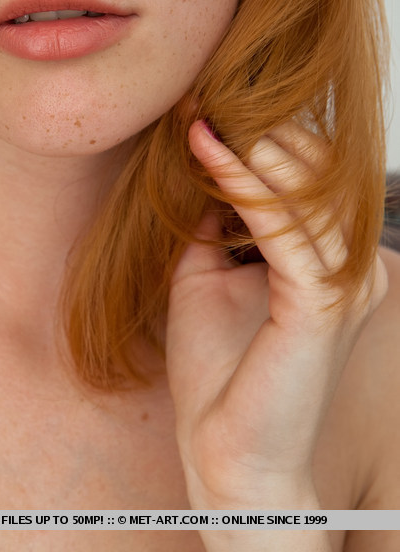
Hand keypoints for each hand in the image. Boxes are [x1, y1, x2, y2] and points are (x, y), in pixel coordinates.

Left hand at [167, 119, 386, 510]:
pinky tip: (209, 153)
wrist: (221, 447)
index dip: (265, 139)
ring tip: (207, 121)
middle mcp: (350, 268)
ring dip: (254, 151)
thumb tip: (201, 167)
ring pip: (307, 194)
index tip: (207, 110)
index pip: (315, 178)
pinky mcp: (321, 305)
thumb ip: (215, 222)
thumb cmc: (219, 368)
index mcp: (330, 261)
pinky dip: (244, 184)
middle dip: (264, 135)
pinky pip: (284, 228)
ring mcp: (343, 286)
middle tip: (209, 104)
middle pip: (321, 176)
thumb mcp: (206, 273)